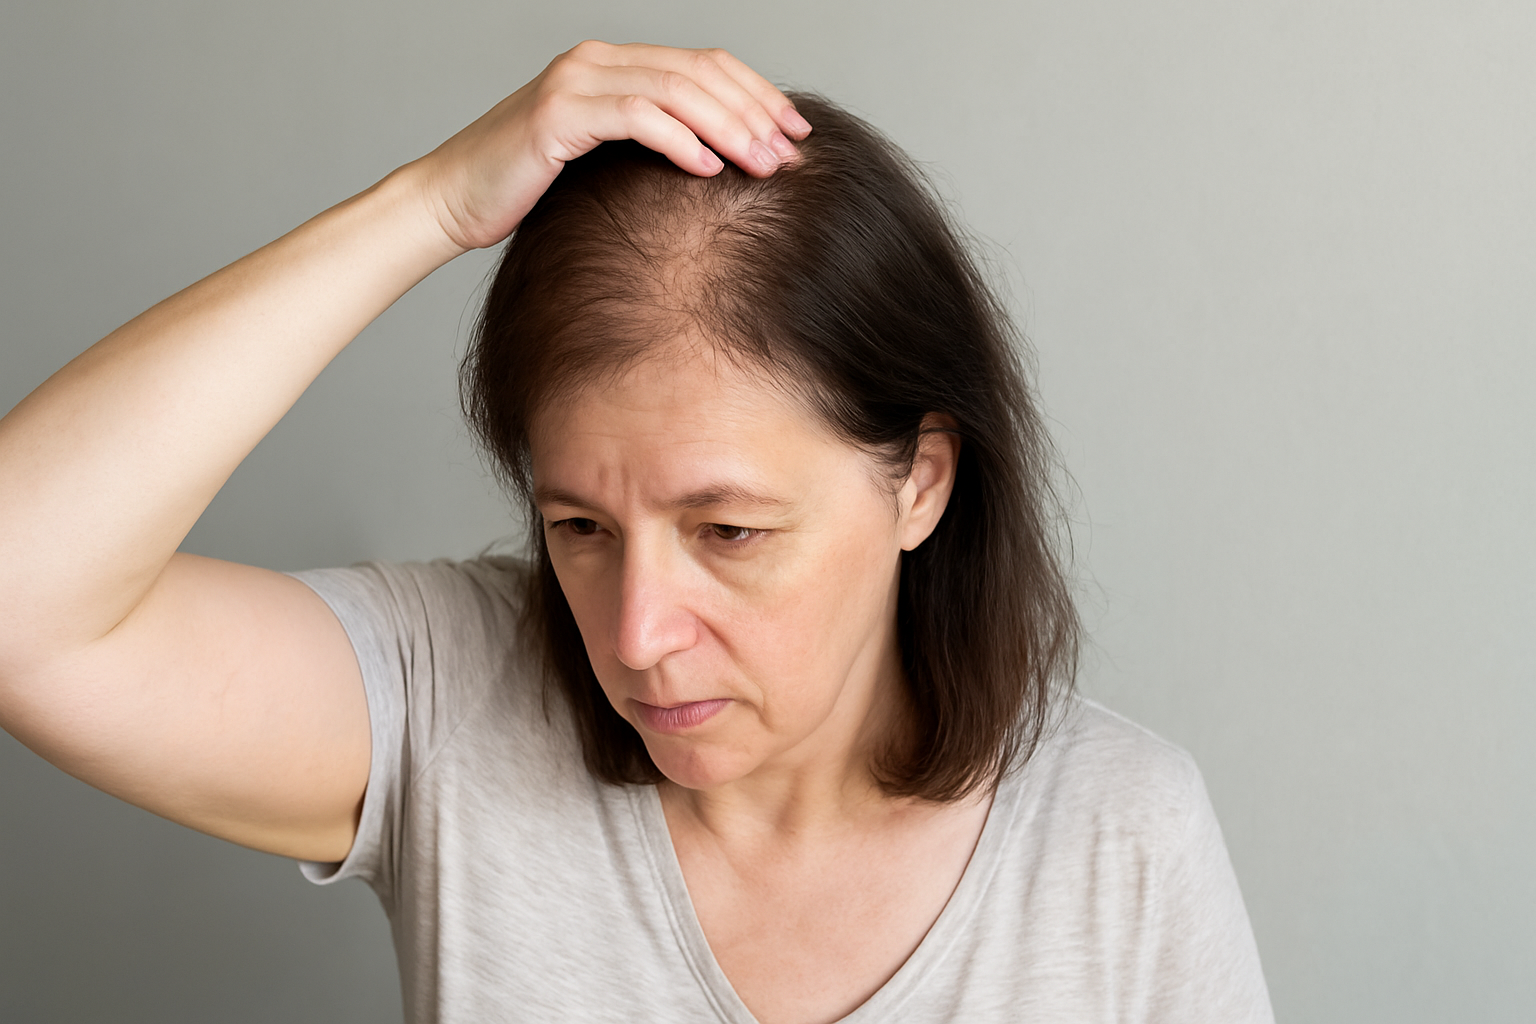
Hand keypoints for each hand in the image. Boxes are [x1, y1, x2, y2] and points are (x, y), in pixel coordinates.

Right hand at [409, 41, 812, 252]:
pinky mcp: (558, 114)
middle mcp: (597, 61)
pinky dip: (679, 140)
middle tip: (790, 153)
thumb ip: (651, 146)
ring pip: (675, 90)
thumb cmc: (525, 191)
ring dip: (728, 128)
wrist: (451, 199)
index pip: (705, 65)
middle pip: (699, 72)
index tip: (796, 133)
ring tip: (762, 164)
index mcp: (613, 64)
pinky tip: (709, 169)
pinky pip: (636, 117)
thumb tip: (722, 165)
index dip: (757, 94)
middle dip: (753, 112)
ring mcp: (576, 81)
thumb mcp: (600, 162)